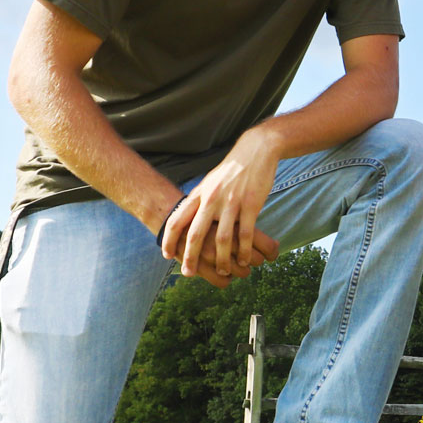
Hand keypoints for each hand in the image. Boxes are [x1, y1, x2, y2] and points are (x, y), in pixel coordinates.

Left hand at [160, 130, 283, 286]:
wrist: (256, 150)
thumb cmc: (232, 169)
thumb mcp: (209, 181)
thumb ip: (199, 199)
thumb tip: (186, 215)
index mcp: (199, 194)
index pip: (177, 220)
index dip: (169, 239)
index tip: (166, 255)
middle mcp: (212, 199)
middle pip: (195, 235)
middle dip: (190, 257)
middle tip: (188, 273)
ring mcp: (232, 203)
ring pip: (222, 239)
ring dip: (221, 260)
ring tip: (223, 272)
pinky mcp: (251, 205)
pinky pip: (245, 234)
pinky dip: (243, 251)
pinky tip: (242, 260)